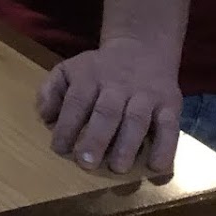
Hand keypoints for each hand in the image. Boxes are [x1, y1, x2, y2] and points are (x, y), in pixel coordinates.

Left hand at [36, 40, 182, 175]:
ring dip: (127, 145)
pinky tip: (156, 166)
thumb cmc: (98, 69)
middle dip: (96, 139)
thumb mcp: (69, 69)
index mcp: (90, 77)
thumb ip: (52, 90)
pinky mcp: (171, 104)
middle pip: (107, 113)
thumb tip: (45, 116)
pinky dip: (166, 147)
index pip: (76, 102)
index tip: (59, 149)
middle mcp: (118, 86)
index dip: (67, 125)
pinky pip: (171, 126)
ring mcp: (146, 95)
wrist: (141, 47)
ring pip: (137, 120)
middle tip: (86, 163)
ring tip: (117, 168)